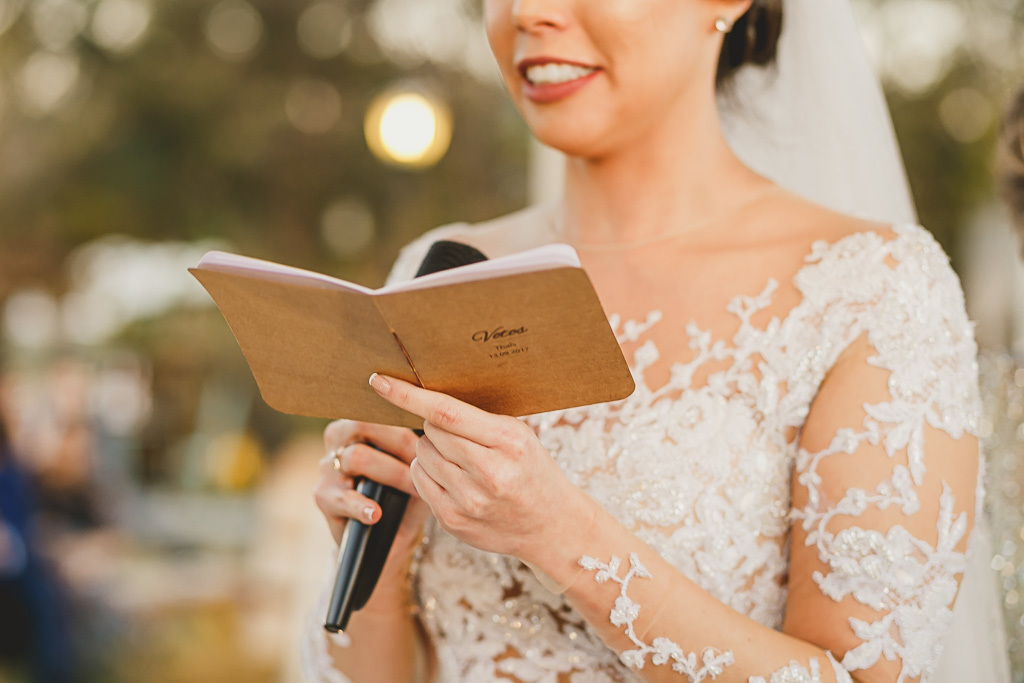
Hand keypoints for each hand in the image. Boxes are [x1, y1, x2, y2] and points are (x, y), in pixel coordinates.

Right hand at [314, 420, 431, 586]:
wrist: (389, 535)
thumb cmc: (406, 491)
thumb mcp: (417, 467)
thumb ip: (423, 448)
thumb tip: (442, 430)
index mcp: (359, 423)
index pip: (378, 410)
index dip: (406, 424)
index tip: (432, 440)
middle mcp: (339, 439)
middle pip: (363, 426)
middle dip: (400, 446)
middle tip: (426, 465)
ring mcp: (328, 467)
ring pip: (355, 457)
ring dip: (391, 473)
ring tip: (414, 488)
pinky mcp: (324, 497)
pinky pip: (341, 497)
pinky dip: (361, 506)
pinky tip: (376, 514)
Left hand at [368, 373, 595, 565]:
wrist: (551, 526)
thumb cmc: (532, 471)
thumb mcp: (519, 436)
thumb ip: (479, 420)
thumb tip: (427, 399)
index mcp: (508, 442)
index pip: (447, 412)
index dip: (408, 396)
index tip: (380, 382)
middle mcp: (489, 472)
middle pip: (430, 433)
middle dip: (436, 427)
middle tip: (459, 436)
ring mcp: (469, 500)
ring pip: (421, 455)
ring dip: (432, 450)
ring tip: (461, 460)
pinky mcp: (454, 520)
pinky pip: (419, 481)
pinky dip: (429, 472)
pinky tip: (454, 478)